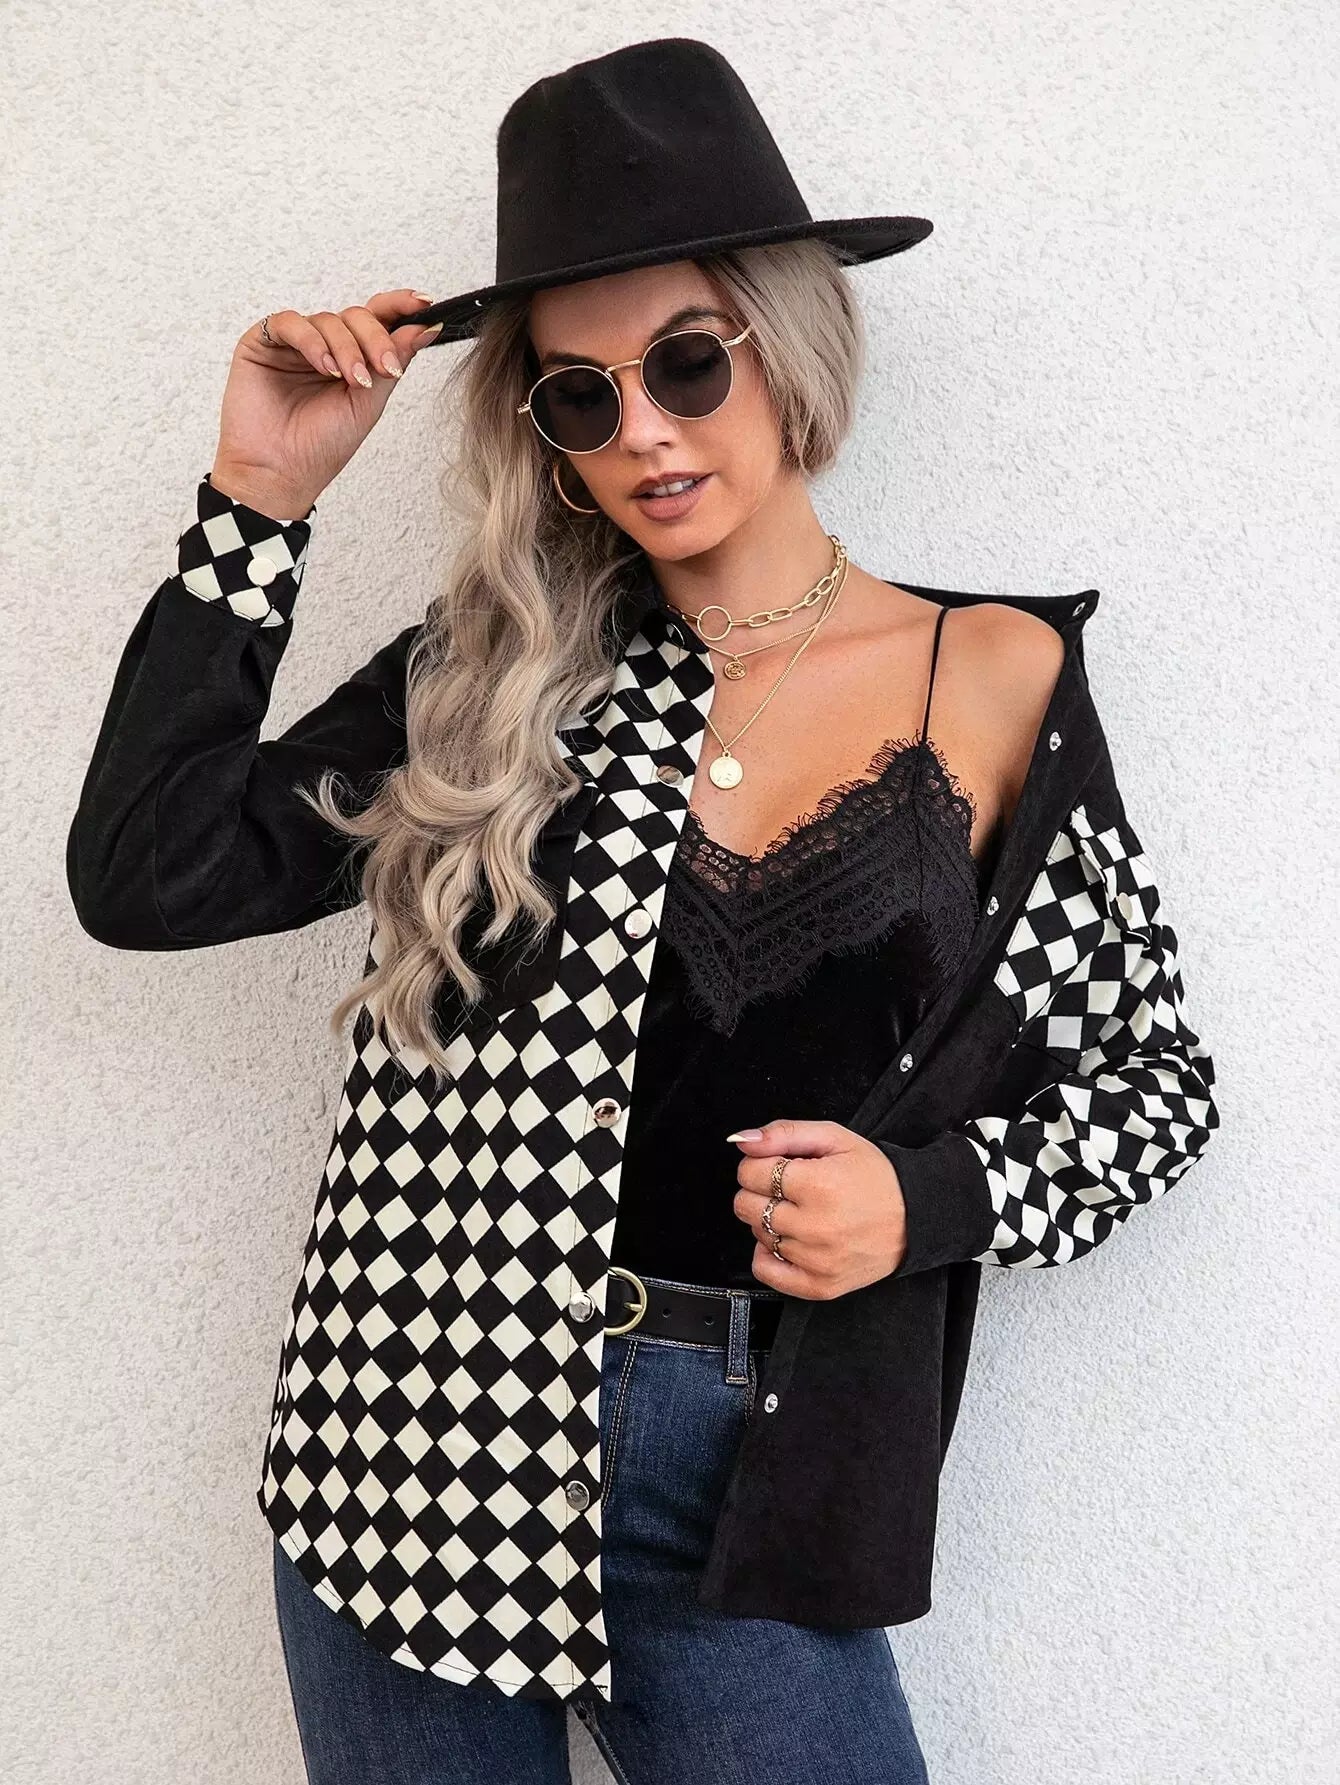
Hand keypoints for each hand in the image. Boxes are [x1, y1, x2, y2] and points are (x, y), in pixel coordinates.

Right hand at [209, 289, 444, 519]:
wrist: (280, 473)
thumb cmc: (322, 446)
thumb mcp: (369, 402)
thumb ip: (393, 361)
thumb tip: (426, 327)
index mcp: (352, 357)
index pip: (377, 319)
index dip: (400, 306)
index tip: (424, 302)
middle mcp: (324, 345)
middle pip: (357, 316)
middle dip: (376, 339)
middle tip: (385, 368)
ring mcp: (294, 343)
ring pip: (328, 319)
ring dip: (346, 348)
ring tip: (350, 380)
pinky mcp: (262, 342)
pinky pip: (290, 323)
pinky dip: (312, 342)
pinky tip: (324, 367)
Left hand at [729, 1118, 907, 1297]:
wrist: (915, 1217)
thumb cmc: (876, 1177)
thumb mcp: (834, 1138)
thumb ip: (783, 1133)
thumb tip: (742, 1141)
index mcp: (818, 1185)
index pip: (750, 1172)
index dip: (760, 1163)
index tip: (781, 1165)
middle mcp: (816, 1226)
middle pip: (746, 1205)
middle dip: (760, 1191)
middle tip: (791, 1188)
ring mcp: (817, 1260)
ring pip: (757, 1234)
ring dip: (771, 1220)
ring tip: (802, 1212)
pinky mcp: (820, 1285)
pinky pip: (765, 1270)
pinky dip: (769, 1254)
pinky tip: (790, 1239)